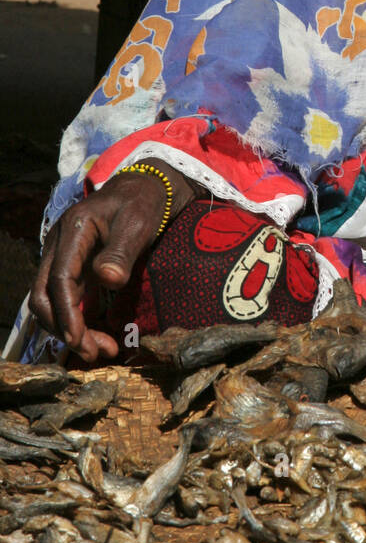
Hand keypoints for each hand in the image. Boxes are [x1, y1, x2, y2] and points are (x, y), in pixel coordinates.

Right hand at [30, 164, 198, 362]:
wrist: (145, 189)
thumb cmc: (142, 203)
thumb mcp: (137, 223)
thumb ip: (121, 251)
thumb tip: (108, 280)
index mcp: (72, 231)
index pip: (59, 280)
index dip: (67, 314)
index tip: (79, 340)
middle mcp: (59, 245)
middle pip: (43, 296)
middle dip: (64, 328)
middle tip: (95, 354)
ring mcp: (63, 257)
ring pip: (50, 301)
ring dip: (69, 329)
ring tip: (102, 350)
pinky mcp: (73, 267)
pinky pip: (65, 299)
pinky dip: (77, 320)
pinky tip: (98, 336)